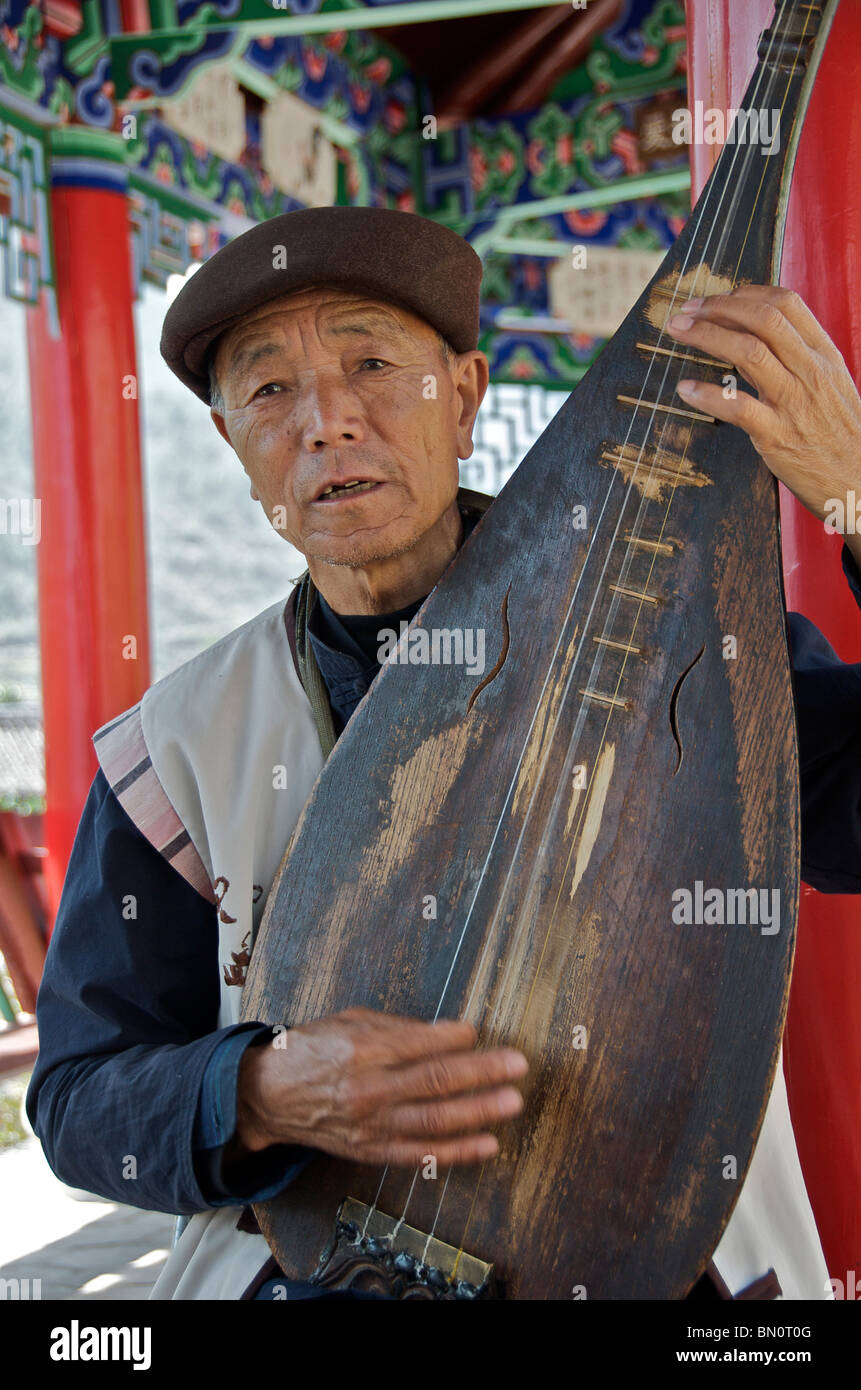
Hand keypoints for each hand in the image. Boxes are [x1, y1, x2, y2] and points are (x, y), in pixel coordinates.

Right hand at [233, 1006, 527, 1167]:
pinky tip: (487, 1144)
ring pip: (435, 1120)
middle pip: (435, 1082)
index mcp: (362, 1050)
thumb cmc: (313, 1049)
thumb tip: (448, 1032)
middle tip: (517, 1066)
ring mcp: (372, 1125)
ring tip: (513, 1102)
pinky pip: (421, 1153)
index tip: (479, 1032)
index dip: (454, 1039)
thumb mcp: (350, 1021)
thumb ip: (398, 1027)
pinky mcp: (372, 1150)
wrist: (271, 1095)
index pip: (419, 1045)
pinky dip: (457, 1151)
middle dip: (482, 1073)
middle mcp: (369, 1090)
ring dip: (479, 1112)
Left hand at [667, 285, 860, 570]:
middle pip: (762, 319)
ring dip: (706, 336)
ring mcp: (794, 402)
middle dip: (718, 307)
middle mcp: (811, 371)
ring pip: (747, 352)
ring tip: (678, 332)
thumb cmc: (840, 436)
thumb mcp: (832, 386)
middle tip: (686, 310)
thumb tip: (760, 339)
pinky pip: (737, 407)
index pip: (786, 304)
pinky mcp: (777, 435)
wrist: (859, 482)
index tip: (717, 298)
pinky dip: (706, 394)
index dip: (746, 293)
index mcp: (824, 355)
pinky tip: (685, 388)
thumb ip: (800, 360)